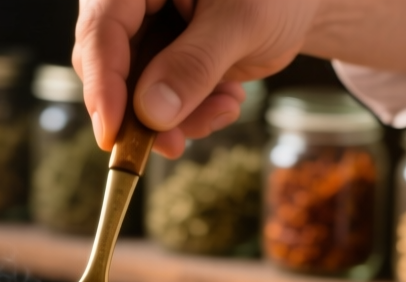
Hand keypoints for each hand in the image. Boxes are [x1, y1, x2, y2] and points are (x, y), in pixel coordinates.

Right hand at [72, 0, 405, 157]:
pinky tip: (229, 99)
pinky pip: (160, 102)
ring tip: (226, 107)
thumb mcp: (242, 23)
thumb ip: (195, 64)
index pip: (102, 29)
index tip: (111, 134)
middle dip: (144, 112)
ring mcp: (149, 34)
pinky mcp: (165, 62)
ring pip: (135, 93)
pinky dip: (192, 113)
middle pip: (109, 66)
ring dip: (177, 117)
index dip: (102, 84)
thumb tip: (150, 114)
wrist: (303, 4)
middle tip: (175, 143)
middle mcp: (135, 5)